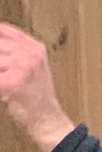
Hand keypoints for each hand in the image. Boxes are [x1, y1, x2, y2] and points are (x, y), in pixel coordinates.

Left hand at [0, 24, 76, 151]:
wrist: (47, 121)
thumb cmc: (35, 96)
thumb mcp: (31, 65)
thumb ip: (12, 50)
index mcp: (34, 46)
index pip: (2, 30)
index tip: (2, 61)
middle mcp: (30, 53)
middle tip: (4, 72)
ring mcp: (21, 67)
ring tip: (4, 83)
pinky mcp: (11, 83)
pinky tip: (3, 90)